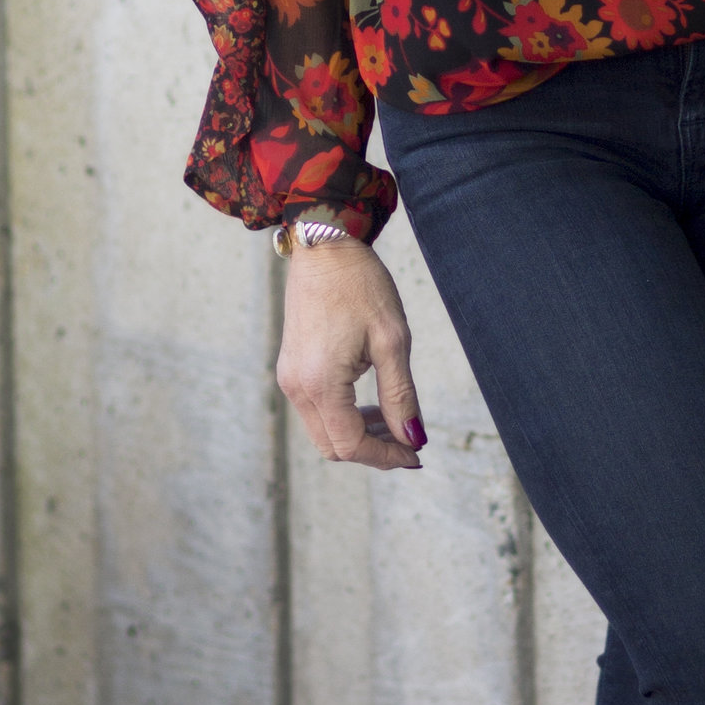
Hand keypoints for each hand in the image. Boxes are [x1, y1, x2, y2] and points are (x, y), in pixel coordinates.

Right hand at [276, 233, 427, 471]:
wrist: (325, 247)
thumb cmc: (361, 286)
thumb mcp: (392, 342)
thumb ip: (401, 396)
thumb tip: (414, 439)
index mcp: (321, 383)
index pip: (351, 445)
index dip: (386, 457)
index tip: (416, 454)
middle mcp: (297, 387)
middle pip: (333, 447)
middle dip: (372, 451)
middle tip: (408, 441)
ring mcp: (289, 378)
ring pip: (322, 432)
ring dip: (357, 434)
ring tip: (392, 419)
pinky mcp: (289, 368)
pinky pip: (315, 410)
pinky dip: (342, 417)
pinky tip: (369, 401)